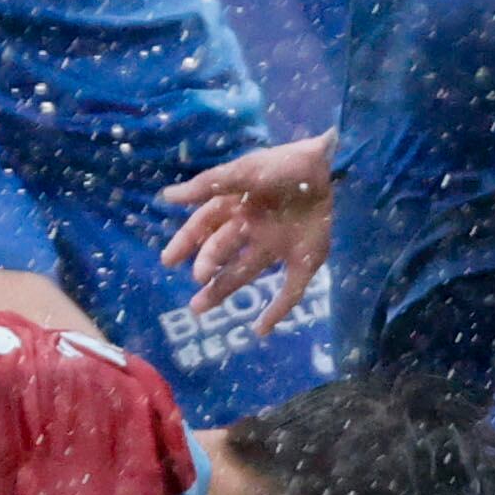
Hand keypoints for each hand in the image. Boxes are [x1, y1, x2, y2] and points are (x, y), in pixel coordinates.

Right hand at [160, 130, 336, 323]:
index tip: (169, 260)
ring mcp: (278, 247)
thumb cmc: (282, 165)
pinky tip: (261, 329)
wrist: (326, 165)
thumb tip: (167, 197)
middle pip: (222, 252)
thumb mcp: (244, 171)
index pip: (203, 228)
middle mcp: (252, 230)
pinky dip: (276, 310)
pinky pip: (289, 290)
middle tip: (199, 277)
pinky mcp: (304, 260)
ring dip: (223, 290)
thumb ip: (207, 185)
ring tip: (200, 308)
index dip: (185, 243)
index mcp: (235, 208)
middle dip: (206, 267)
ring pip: (245, 273)